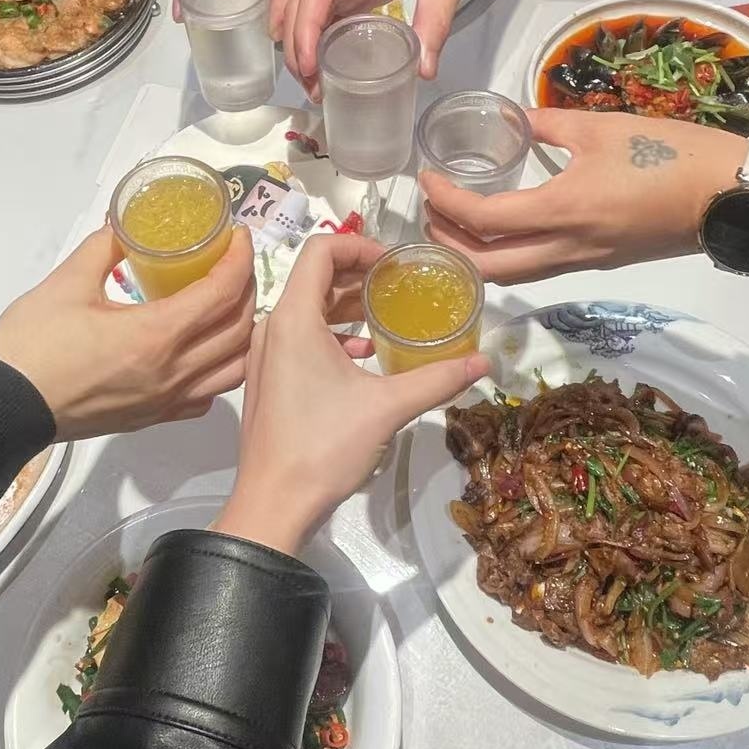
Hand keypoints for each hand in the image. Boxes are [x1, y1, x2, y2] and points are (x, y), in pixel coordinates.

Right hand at [0, 227, 255, 439]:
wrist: (1, 409)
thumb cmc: (31, 348)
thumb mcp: (66, 283)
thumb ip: (103, 247)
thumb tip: (124, 224)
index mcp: (156, 336)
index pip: (222, 293)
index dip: (240, 259)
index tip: (239, 237)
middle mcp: (172, 373)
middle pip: (238, 329)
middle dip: (247, 289)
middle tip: (234, 262)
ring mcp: (166, 401)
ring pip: (233, 369)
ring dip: (242, 333)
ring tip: (229, 305)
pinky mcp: (153, 418)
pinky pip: (207, 397)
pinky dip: (220, 370)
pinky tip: (205, 351)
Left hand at [214, 235, 488, 554]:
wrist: (273, 503)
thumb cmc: (323, 447)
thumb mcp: (388, 407)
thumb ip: (437, 379)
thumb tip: (483, 362)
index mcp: (293, 319)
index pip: (321, 249)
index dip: (360, 245)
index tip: (395, 264)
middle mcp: (273, 327)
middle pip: (315, 277)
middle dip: (359, 275)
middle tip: (401, 285)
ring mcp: (265, 355)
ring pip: (307, 309)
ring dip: (346, 305)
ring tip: (387, 315)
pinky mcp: (268, 379)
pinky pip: (299, 337)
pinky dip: (331, 334)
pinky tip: (364, 355)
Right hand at [288, 0, 483, 92]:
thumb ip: (434, 24)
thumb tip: (424, 70)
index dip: (305, 31)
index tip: (308, 66)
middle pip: (303, 2)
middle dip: (298, 45)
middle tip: (309, 86)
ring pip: (312, 8)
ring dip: (306, 44)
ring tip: (314, 83)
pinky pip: (331, 10)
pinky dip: (323, 36)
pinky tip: (327, 62)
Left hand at [423, 109, 746, 283]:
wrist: (730, 196)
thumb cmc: (671, 153)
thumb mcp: (602, 126)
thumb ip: (548, 123)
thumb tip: (515, 119)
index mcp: (562, 210)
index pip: (483, 220)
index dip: (445, 203)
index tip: (425, 180)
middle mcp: (566, 248)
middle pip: (486, 269)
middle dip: (447, 246)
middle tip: (429, 212)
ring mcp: (583, 261)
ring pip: (512, 276)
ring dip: (474, 259)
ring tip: (454, 226)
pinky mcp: (599, 262)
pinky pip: (538, 270)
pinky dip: (506, 259)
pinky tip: (500, 233)